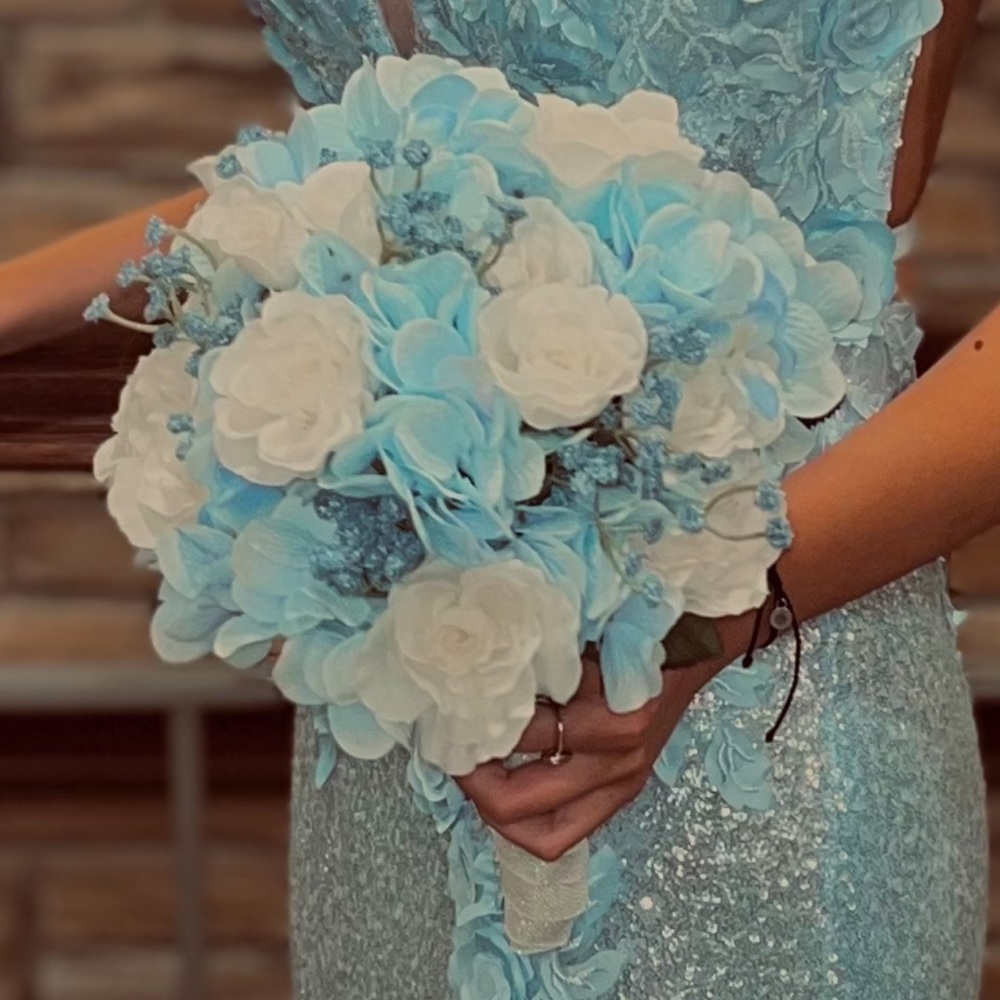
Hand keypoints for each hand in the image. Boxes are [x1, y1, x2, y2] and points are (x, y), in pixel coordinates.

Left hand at [456, 656, 721, 861]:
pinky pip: (565, 828)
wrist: (698, 645)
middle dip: (473, 785)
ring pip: (544, 833)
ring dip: (497, 809)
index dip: (475, 731)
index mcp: (611, 721)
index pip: (520, 740)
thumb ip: (541, 661)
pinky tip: (507, 785)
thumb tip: (474, 673)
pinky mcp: (623, 791)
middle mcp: (617, 763)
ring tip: (473, 778)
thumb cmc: (641, 632)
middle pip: (521, 804)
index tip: (447, 715)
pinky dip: (529, 817)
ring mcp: (622, 784)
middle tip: (450, 755)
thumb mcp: (587, 638)